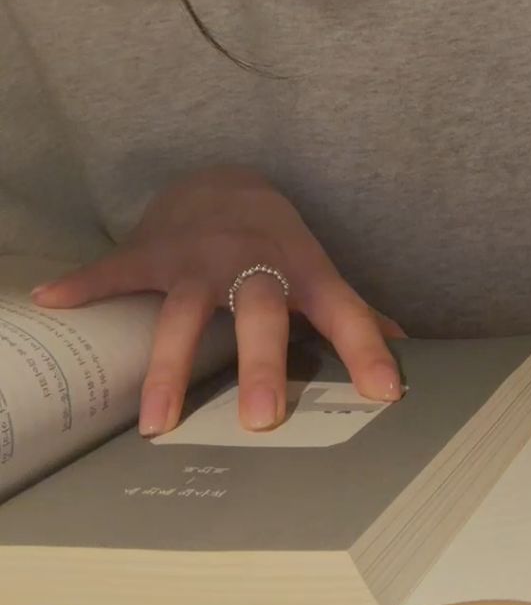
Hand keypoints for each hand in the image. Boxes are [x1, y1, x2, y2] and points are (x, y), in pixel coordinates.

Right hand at [30, 164, 405, 436]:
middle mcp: (253, 264)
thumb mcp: (318, 273)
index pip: (342, 312)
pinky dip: (83, 284)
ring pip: (184, 311)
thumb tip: (407, 355)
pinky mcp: (151, 253)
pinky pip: (115, 270)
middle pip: (260, 311)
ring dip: (168, 365)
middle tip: (260, 420)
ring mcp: (198, 258)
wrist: (223, 180)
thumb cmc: (277, 244)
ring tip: (155, 425)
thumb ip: (355, 316)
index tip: (386, 394)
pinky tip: (51, 300)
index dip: (365, 350)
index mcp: (302, 272)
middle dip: (261, 362)